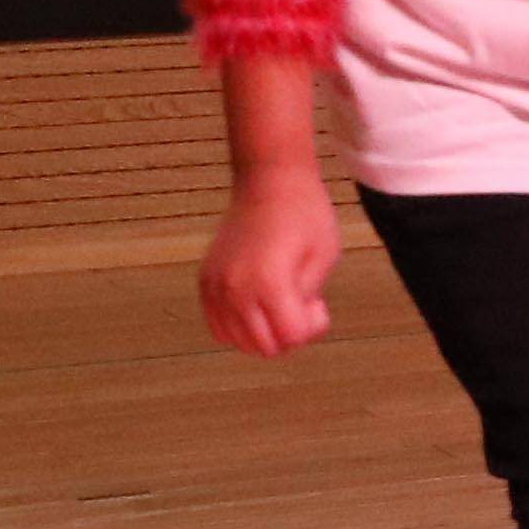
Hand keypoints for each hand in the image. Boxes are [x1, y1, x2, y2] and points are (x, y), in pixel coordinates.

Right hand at [197, 162, 341, 356]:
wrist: (269, 181)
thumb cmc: (304, 214)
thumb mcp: (323, 258)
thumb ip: (307, 301)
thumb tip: (290, 331)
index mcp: (269, 282)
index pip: (291, 337)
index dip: (312, 326)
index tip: (317, 301)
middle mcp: (235, 288)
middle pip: (265, 347)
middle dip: (290, 334)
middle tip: (301, 303)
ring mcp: (215, 286)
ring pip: (239, 342)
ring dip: (266, 332)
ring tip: (280, 301)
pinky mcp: (205, 281)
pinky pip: (218, 327)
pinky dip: (240, 327)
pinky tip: (259, 304)